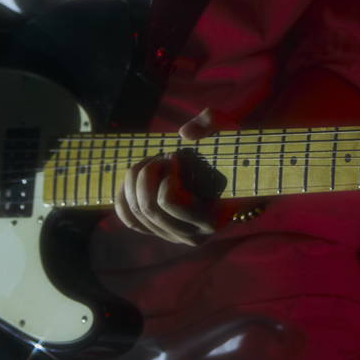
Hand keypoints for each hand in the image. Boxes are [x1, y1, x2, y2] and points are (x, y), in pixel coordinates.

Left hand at [114, 107, 236, 245]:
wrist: (235, 179)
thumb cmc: (231, 156)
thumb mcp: (229, 133)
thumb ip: (213, 123)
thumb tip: (184, 134)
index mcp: (212, 218)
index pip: (168, 200)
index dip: (165, 171)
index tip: (175, 155)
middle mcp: (192, 236)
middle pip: (147, 207)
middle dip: (146, 173)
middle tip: (160, 156)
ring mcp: (173, 236)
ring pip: (135, 213)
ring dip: (135, 180)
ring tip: (152, 163)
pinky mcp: (159, 232)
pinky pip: (129, 218)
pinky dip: (124, 196)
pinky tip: (134, 178)